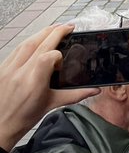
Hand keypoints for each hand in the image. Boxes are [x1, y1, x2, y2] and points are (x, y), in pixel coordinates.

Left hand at [0, 24, 99, 152]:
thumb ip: (76, 95)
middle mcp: (20, 73)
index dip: (59, 55)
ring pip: (27, 43)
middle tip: (68, 27)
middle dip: (56, 32)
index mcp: (34, 83)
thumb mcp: (52, 104)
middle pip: (39, 43)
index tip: (62, 63)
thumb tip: (94, 90)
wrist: (1, 125)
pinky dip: (29, 41)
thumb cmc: (24, 117)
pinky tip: (36, 40)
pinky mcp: (2, 68)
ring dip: (42, 33)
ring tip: (55, 29)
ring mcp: (9, 69)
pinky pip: (16, 49)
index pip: (49, 56)